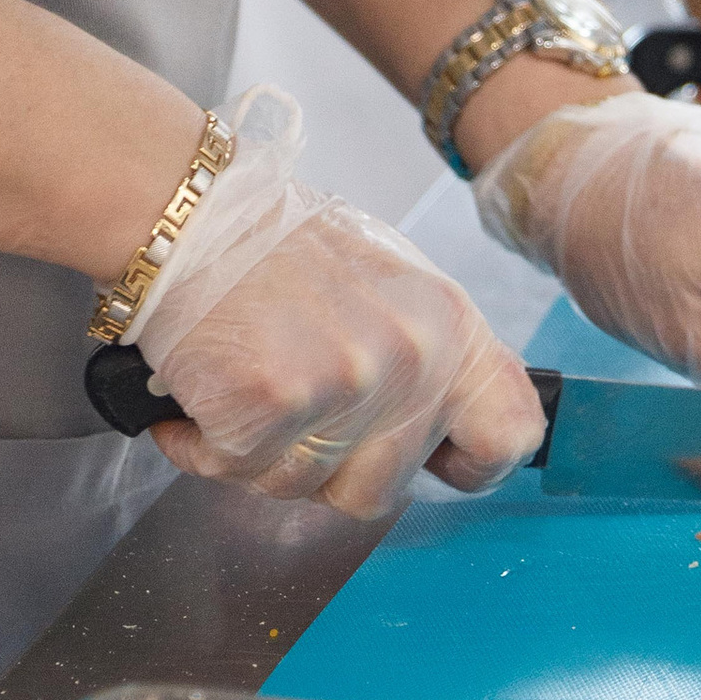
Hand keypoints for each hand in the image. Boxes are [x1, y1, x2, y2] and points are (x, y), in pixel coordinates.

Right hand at [131, 89, 541, 516]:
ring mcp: (341, 387)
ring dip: (264, 457)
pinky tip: (205, 395)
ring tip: (247, 386)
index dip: (464, 465)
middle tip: (294, 409)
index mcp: (451, 326)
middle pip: (383, 490)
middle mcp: (410, 360)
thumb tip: (450, 428)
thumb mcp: (393, 284)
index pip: (508, 436)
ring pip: (304, 490)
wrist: (193, 209)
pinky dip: (208, 446)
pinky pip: (239, 472)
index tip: (429, 462)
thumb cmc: (282, 247)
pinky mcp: (270, 408)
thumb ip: (431, 357)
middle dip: (330, 467)